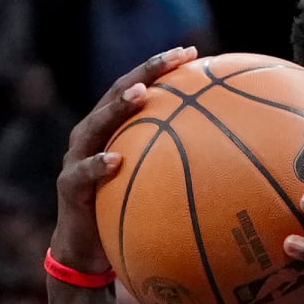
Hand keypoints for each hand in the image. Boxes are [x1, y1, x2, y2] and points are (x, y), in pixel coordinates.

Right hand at [52, 47, 197, 272]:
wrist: (88, 251)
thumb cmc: (129, 213)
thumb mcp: (157, 187)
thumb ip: (182, 168)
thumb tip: (235, 160)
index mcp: (115, 130)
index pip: (140, 89)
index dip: (162, 67)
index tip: (193, 52)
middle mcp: (93, 136)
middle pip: (118, 93)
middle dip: (146, 72)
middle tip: (174, 58)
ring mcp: (77, 158)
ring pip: (95, 125)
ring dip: (118, 108)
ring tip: (142, 93)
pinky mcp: (68, 187)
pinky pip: (82, 174)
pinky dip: (97, 165)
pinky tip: (115, 161)